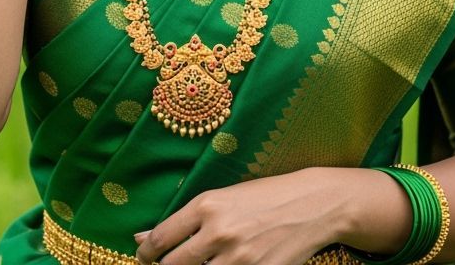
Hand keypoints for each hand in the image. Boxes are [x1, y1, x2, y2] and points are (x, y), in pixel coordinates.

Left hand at [134, 169, 375, 264]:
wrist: (311, 203)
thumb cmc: (264, 196)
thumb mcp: (224, 198)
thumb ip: (186, 219)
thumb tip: (142, 238)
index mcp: (207, 205)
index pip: (161, 239)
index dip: (145, 253)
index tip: (142, 257)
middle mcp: (218, 232)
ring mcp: (239, 258)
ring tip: (202, 261)